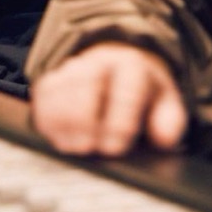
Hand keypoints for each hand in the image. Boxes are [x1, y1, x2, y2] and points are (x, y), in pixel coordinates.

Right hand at [31, 42, 186, 156]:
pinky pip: (42, 97)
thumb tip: (163, 138)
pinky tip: (59, 138)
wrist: (116, 68)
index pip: (125, 91)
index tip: (115, 148)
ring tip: (74, 148)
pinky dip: (47, 119)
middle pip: (85, 85)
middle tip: (89, 149)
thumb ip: (170, 121)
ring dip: (64, 123)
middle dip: (85, 121)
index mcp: (131, 65)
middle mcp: (98, 61)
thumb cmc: (142, 92)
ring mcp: (71, 68)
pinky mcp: (51, 80)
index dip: (118, 122)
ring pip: (60, 90)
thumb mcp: (166, 103)